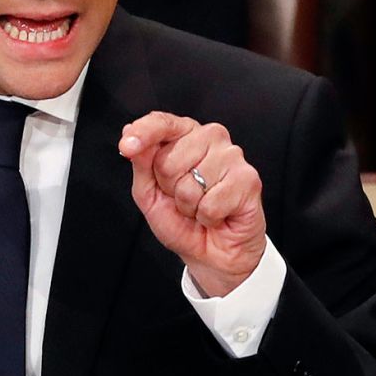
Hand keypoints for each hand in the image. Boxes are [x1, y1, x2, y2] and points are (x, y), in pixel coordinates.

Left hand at [119, 112, 265, 296]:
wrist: (212, 253)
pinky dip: (208, 217)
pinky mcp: (248, 179)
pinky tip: (217, 214)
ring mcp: (232, 156)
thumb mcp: (150, 194)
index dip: (143, 132)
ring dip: (189, 206)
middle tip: (184, 198)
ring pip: (191, 184)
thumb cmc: (183, 222)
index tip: (126, 145)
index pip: (163, 122)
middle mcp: (210, 138)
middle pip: (169, 160)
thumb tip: (129, 135)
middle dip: (170, 188)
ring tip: (201, 207)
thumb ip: (141, 164)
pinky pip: (211, 203)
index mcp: (185, 135)